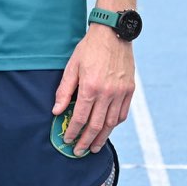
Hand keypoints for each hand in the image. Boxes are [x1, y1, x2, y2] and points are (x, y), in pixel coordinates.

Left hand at [51, 26, 134, 155]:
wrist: (113, 34)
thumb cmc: (89, 49)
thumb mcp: (72, 66)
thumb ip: (64, 91)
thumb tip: (56, 111)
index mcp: (90, 87)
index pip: (80, 117)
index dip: (73, 131)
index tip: (67, 140)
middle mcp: (108, 93)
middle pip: (97, 125)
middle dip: (86, 141)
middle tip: (79, 151)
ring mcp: (121, 93)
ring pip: (111, 123)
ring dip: (102, 137)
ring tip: (94, 147)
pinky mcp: (130, 90)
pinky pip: (122, 114)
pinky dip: (114, 124)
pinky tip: (108, 130)